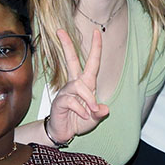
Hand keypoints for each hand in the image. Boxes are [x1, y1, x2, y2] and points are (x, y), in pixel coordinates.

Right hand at [44, 29, 109, 144]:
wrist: (64, 133)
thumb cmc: (79, 121)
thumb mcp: (94, 119)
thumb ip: (100, 114)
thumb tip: (104, 109)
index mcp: (86, 84)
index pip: (92, 63)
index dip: (95, 48)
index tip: (96, 32)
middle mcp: (75, 84)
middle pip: (70, 61)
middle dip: (67, 45)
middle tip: (60, 31)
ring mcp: (66, 92)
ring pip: (78, 86)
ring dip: (88, 99)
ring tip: (91, 111)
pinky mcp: (59, 101)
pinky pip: (71, 100)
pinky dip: (80, 110)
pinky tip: (82, 116)